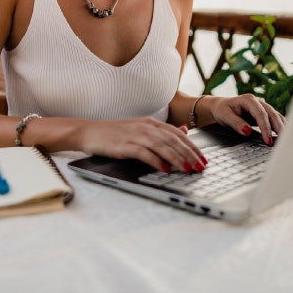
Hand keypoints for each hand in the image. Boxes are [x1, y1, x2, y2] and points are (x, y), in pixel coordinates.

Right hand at [76, 117, 206, 172]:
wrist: (89, 132)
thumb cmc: (115, 133)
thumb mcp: (141, 129)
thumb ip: (162, 131)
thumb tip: (184, 131)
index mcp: (151, 123)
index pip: (178, 135)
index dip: (192, 147)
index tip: (203, 159)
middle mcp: (145, 127)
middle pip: (173, 140)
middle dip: (189, 155)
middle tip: (200, 167)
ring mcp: (134, 135)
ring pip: (161, 146)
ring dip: (176, 158)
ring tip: (187, 169)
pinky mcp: (124, 145)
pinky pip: (143, 153)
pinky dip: (155, 161)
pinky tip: (164, 169)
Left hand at [206, 94, 284, 145]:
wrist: (220, 106)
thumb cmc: (222, 110)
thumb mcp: (225, 116)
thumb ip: (236, 123)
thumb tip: (247, 131)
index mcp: (249, 99)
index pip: (261, 114)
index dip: (265, 128)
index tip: (267, 140)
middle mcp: (258, 101)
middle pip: (272, 114)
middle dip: (278, 129)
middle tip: (280, 143)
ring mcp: (263, 107)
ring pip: (276, 116)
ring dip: (282, 128)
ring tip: (286, 140)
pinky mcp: (264, 114)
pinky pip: (275, 119)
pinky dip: (280, 127)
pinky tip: (284, 136)